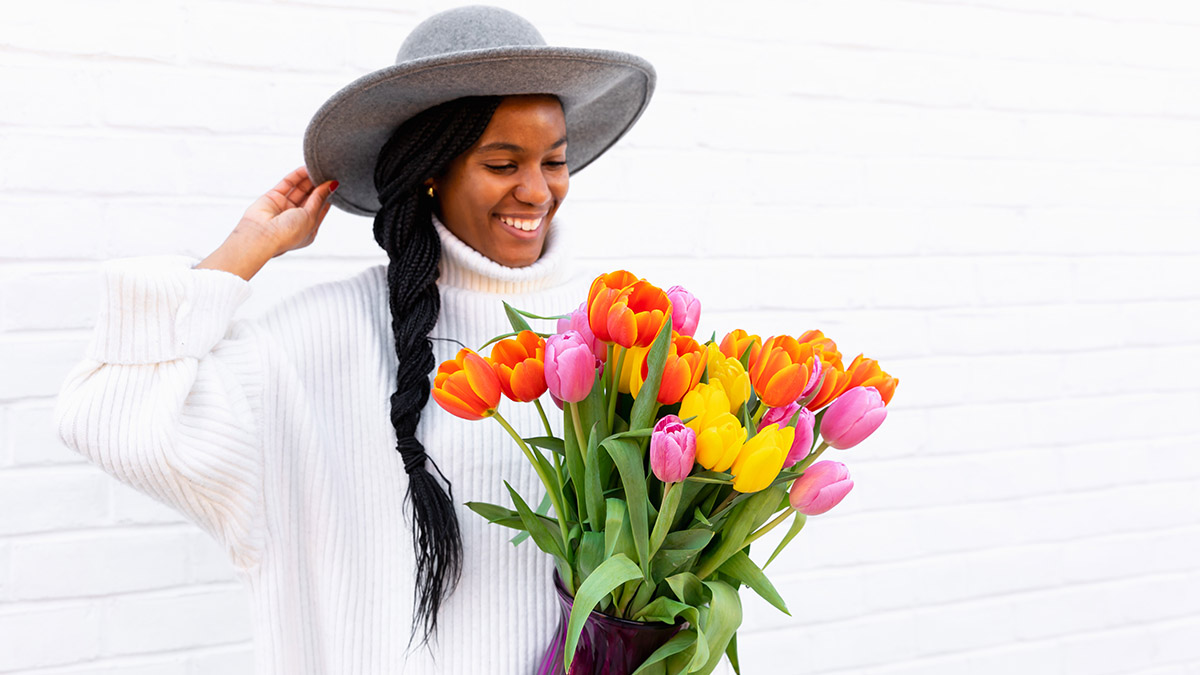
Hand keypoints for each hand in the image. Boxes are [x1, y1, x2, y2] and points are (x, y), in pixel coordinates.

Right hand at [196, 167, 337, 280]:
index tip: (336, 182)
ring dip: (309, 178)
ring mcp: (284, 207)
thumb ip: (320, 199)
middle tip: (328, 172)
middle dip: (319, 185)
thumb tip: (333, 184)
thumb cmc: (289, 233)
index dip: (328, 195)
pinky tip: (306, 167)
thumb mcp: (311, 216)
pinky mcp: (273, 197)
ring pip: (299, 189)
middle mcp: (296, 218)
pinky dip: (297, 175)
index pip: (321, 208)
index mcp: (308, 228)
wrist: (262, 236)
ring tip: (319, 167)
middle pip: (310, 197)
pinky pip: (287, 183)